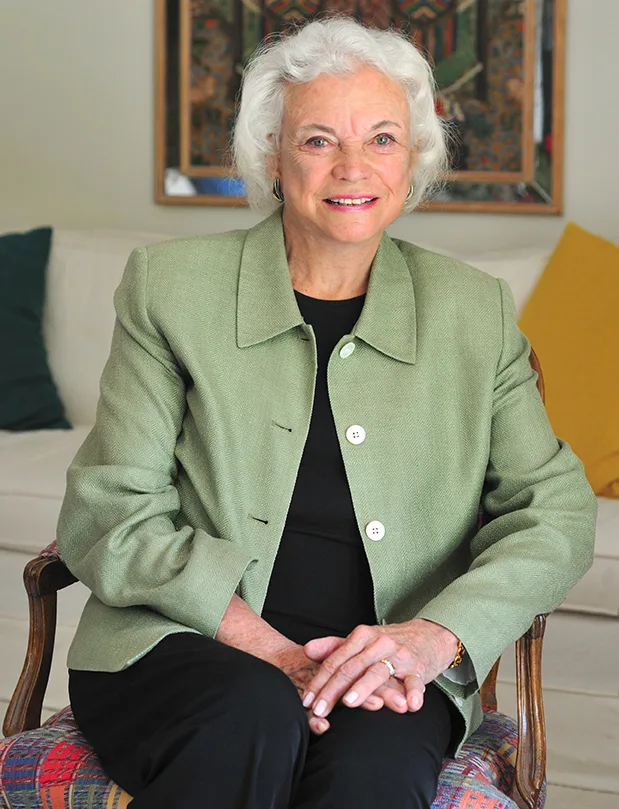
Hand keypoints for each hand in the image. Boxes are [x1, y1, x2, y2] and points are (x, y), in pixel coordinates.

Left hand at [300, 619, 458, 721]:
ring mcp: (399, 656)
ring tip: (350, 703)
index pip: (335, 661)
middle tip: (319, 710)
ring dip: (364, 688)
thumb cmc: (390, 642)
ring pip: (378, 673)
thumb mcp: (362, 639)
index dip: (319, 681)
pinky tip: (411, 705)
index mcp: (361, 637)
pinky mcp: (418, 668)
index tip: (306, 701)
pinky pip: (415, 681)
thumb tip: (307, 649)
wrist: (429, 634)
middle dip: (333, 691)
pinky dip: (414, 693)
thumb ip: (334, 646)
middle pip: (351, 668)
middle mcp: (378, 644)